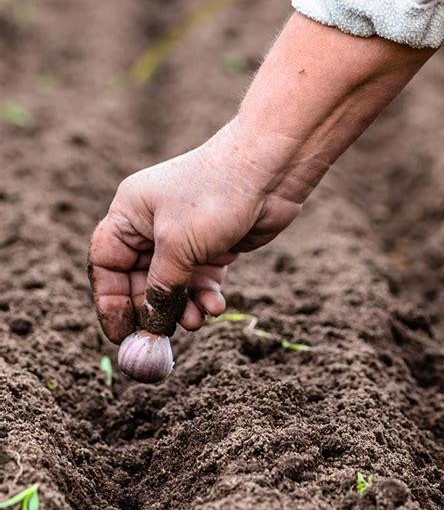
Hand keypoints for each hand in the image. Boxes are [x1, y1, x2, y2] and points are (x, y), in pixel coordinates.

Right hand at [89, 13, 431, 344]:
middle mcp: (151, 225)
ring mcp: (183, 236)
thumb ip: (162, 289)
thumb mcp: (179, 246)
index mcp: (129, 213)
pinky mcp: (211, 246)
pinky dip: (205, 296)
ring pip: (172, 285)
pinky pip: (199, 281)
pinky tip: (216, 307)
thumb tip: (150, 327)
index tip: (119, 334)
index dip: (109, 300)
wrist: (271, 170)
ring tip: (199, 320)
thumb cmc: (215, 196)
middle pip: (139, 280)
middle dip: (153, 309)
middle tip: (162, 339)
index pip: (106, 263)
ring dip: (183, 307)